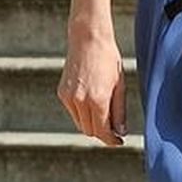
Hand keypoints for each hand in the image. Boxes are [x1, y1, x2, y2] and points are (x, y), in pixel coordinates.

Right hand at [57, 10, 126, 145]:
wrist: (88, 40)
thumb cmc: (109, 60)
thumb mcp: (119, 85)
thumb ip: (119, 111)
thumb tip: (120, 132)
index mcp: (97, 100)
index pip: (102, 131)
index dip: (111, 140)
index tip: (118, 142)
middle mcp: (79, 101)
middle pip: (89, 130)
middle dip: (102, 132)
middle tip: (114, 128)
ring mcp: (68, 98)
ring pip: (80, 123)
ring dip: (91, 123)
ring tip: (105, 112)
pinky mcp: (61, 93)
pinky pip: (73, 112)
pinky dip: (82, 112)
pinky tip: (92, 99)